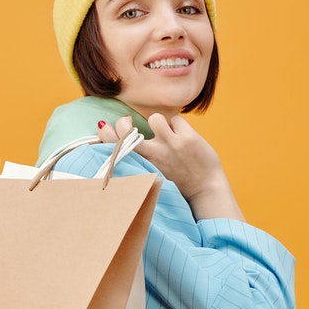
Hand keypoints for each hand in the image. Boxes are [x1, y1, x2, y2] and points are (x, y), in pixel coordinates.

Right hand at [99, 114, 244, 220]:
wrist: (205, 190)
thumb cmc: (176, 181)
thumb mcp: (153, 174)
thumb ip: (141, 159)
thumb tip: (125, 137)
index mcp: (143, 166)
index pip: (116, 148)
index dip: (105, 135)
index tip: (103, 127)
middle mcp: (154, 155)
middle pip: (126, 132)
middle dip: (123, 123)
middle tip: (127, 122)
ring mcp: (170, 145)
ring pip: (155, 119)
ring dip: (159, 122)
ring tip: (166, 133)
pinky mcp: (187, 138)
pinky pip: (175, 119)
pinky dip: (179, 126)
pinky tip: (183, 138)